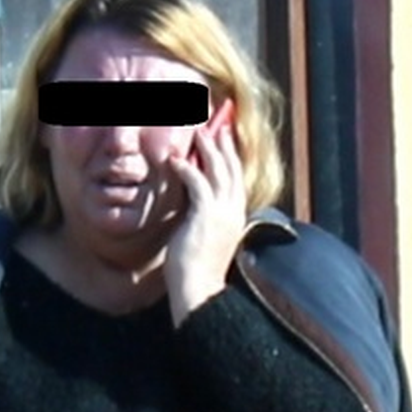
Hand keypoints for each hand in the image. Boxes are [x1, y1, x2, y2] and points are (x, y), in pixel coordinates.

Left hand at [164, 120, 246, 327]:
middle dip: (225, 142)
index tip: (225, 138)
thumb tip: (194, 207)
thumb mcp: (204, 238)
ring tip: (198, 130)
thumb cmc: (197, 270)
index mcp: (236, 216)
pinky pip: (197, 183)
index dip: (231, 155)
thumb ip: (203, 219)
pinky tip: (175, 160)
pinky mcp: (205, 215)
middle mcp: (234, 210)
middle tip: (217, 122)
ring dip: (208, 148)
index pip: (236, 177)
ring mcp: (222, 212)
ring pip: (218, 170)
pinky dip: (187, 168)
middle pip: (232, 167)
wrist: (199, 290)